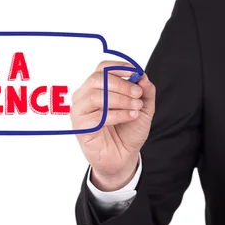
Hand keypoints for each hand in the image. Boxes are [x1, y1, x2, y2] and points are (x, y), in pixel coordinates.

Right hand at [71, 61, 155, 190]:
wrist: (124, 156)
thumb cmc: (128, 130)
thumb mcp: (143, 108)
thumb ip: (145, 91)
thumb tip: (143, 76)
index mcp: (96, 88)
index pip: (101, 69)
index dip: (118, 67)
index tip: (135, 72)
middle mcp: (84, 96)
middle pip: (97, 79)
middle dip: (121, 84)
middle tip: (138, 94)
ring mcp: (79, 112)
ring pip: (96, 96)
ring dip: (120, 100)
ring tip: (135, 107)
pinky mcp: (80, 127)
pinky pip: (98, 116)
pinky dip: (118, 114)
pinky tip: (130, 117)